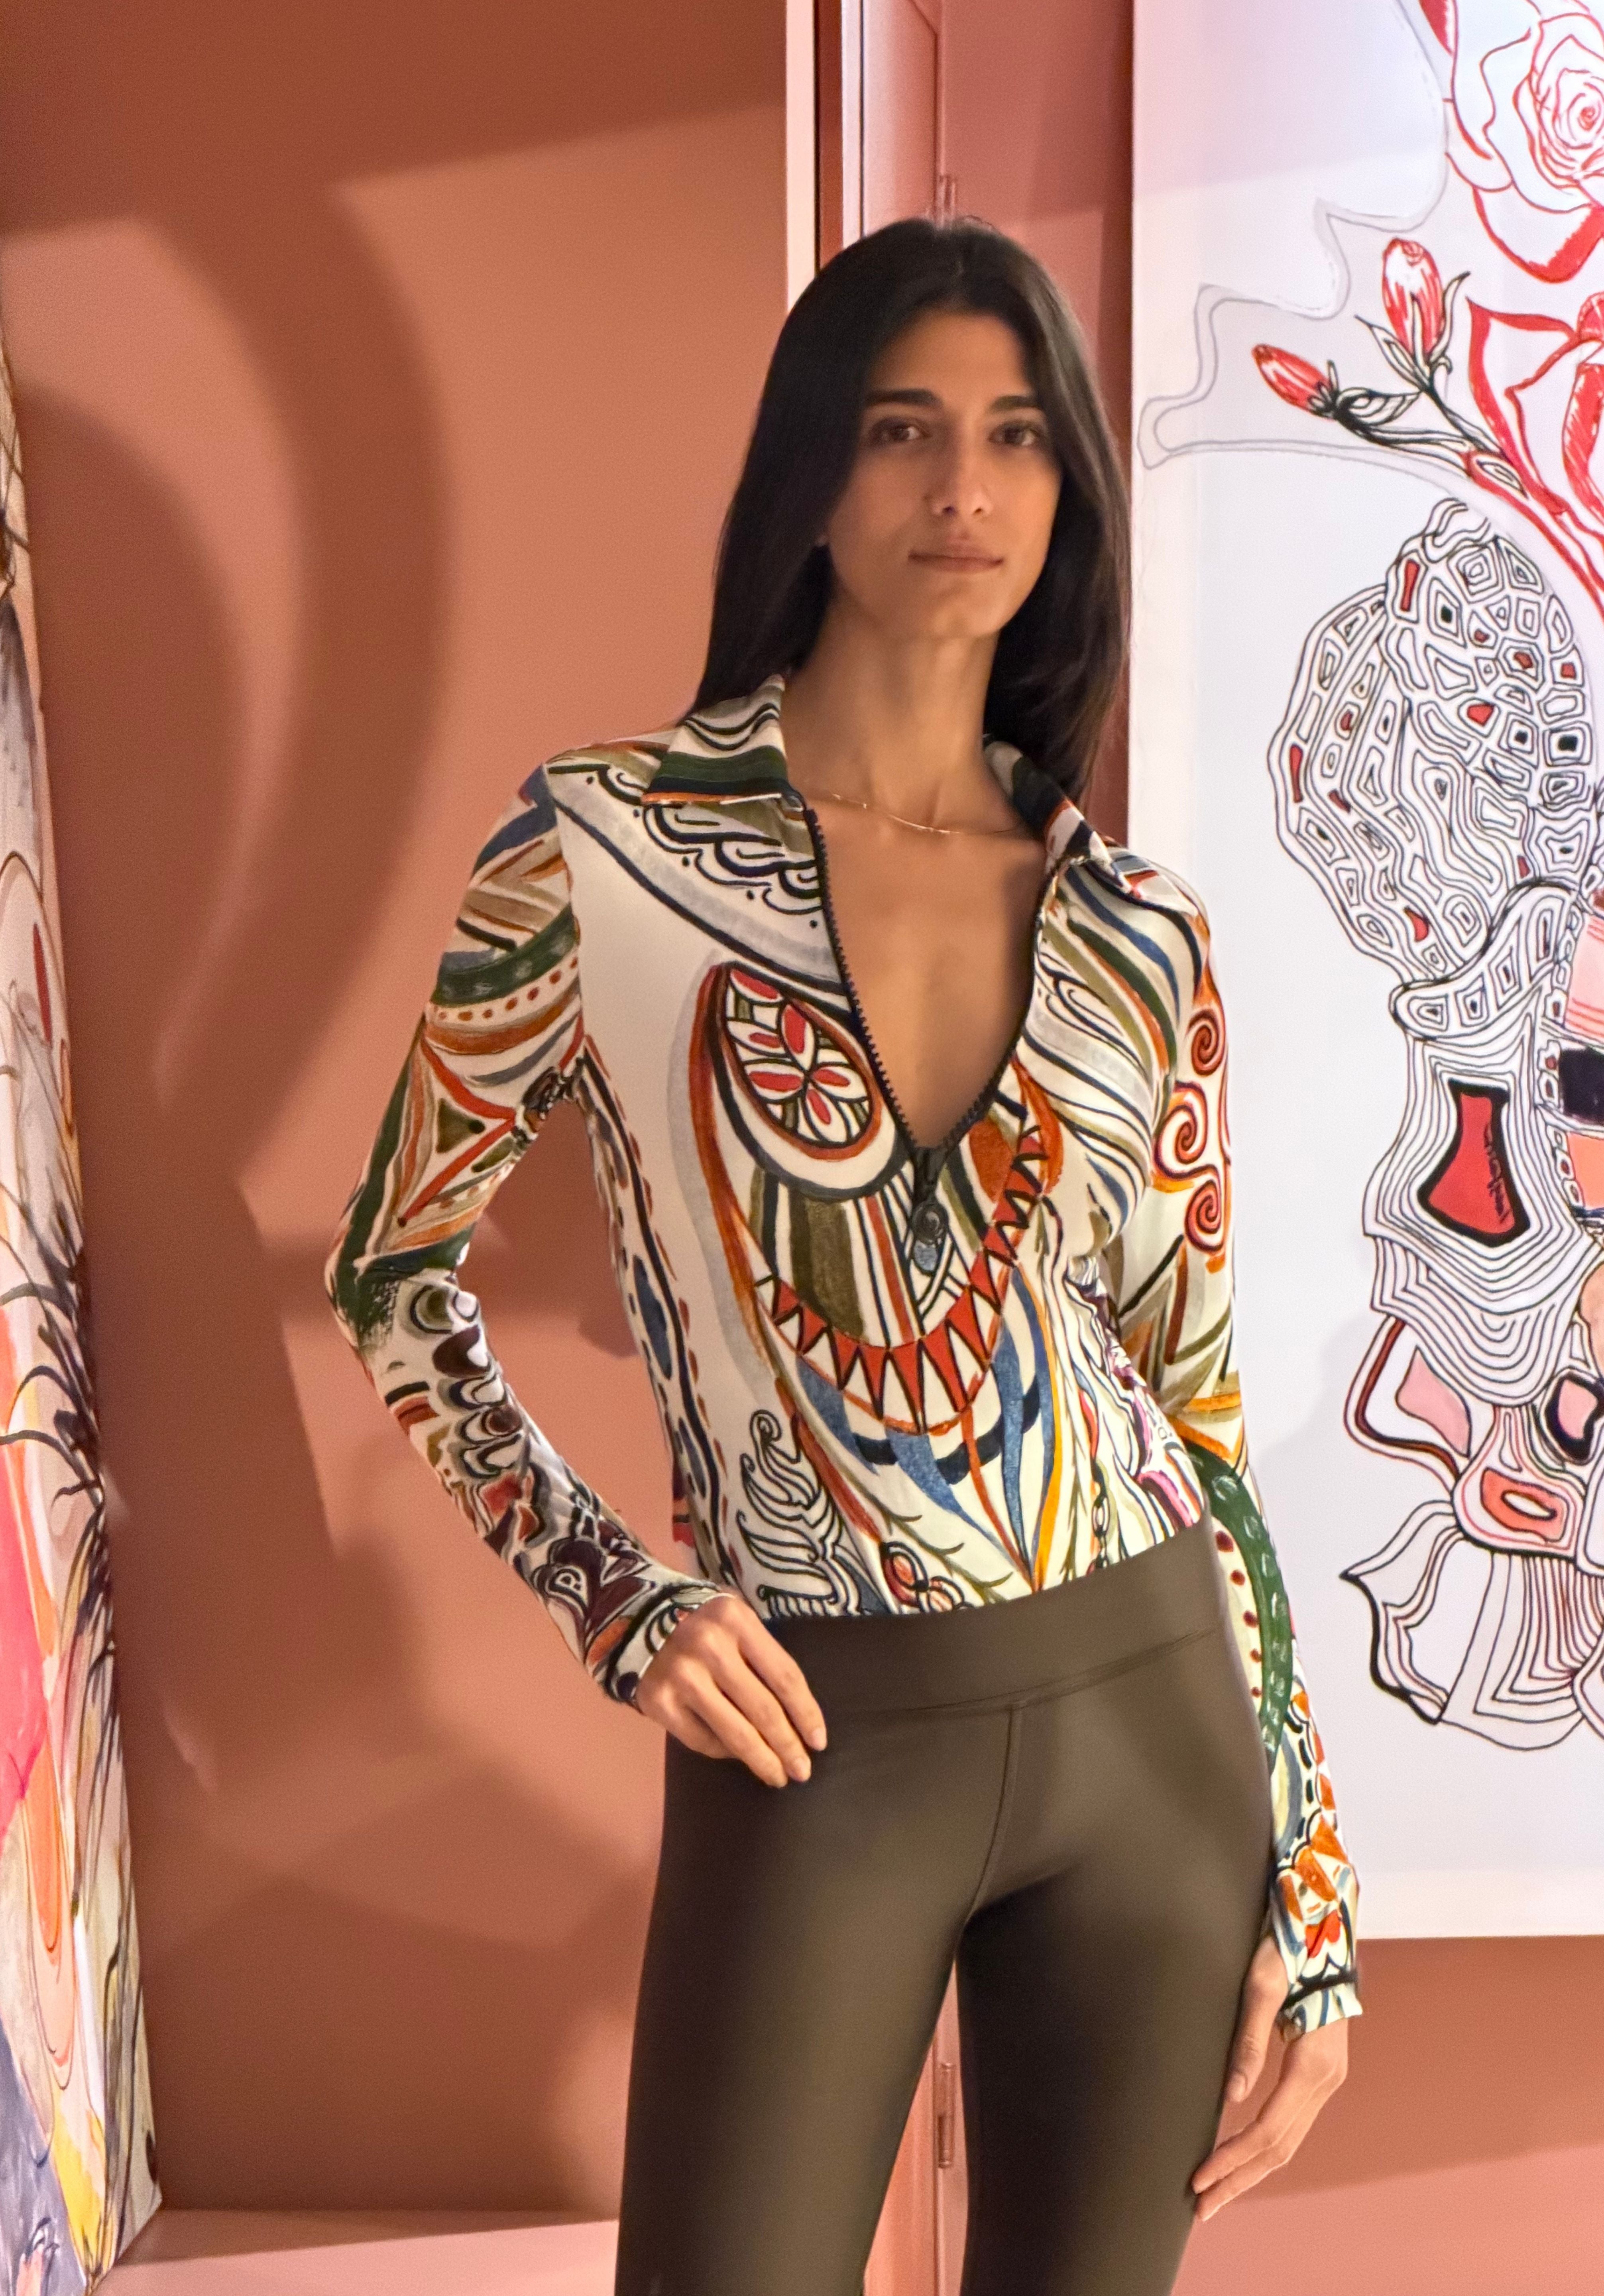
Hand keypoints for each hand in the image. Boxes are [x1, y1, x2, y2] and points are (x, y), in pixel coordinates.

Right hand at [635, 1595, 827, 1788]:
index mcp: (737, 1621)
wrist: (635, 1618)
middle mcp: (709, 1647)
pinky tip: (738, 1756)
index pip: (785, 1676)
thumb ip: (763, 1656)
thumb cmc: (702, 1622)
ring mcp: (681, 1677)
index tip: (819, 1741)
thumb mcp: (736, 1622)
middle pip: (763, 1709)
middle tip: (803, 1770)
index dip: (806, 1713)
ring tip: (778, 1777)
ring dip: (762, 1761)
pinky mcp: (658, 1702)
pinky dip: (724, 1752)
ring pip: (735, 1732)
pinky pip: (702, 1740)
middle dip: (788, 1746)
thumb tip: (795, 1715)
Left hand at [1190, 1934, 1348, 2219]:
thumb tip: (1231, 2097)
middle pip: (1280, 2148)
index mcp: (1314, 2063)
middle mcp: (1327, 2079)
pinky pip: (1290, 2124)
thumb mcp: (1261, 1983)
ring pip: (1288, 2142)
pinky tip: (1241, 2160)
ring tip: (1214, 2196)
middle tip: (1198, 2208)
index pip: (1268, 2130)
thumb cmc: (1288, 1946)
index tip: (1198, 2180)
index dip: (1232, 2159)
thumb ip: (1248, 2040)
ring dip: (1251, 2171)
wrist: (1325, 1924)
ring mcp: (1327, 2079)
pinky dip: (1264, 2149)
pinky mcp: (1318, 2074)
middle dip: (1238, 2180)